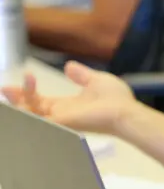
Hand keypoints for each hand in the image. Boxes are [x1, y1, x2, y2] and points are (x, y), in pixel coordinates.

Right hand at [1, 61, 135, 133]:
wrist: (125, 111)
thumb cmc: (115, 99)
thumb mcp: (96, 81)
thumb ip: (81, 75)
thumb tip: (68, 66)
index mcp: (68, 106)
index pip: (41, 102)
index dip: (28, 93)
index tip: (20, 80)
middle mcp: (61, 115)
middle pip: (31, 110)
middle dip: (18, 99)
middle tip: (6, 88)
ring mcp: (60, 120)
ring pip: (31, 115)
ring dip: (20, 102)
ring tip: (11, 90)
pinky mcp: (62, 123)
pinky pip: (38, 121)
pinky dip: (25, 114)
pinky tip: (18, 103)